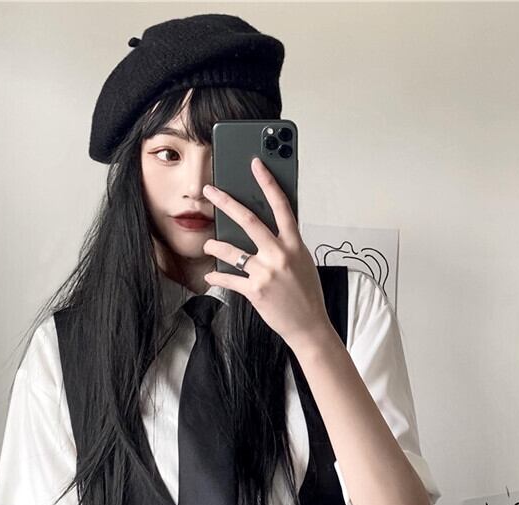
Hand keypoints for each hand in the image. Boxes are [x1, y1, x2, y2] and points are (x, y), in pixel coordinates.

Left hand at [202, 158, 331, 349]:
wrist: (309, 326)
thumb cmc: (307, 294)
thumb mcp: (303, 262)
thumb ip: (286, 245)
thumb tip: (268, 230)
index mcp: (295, 244)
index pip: (281, 206)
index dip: (269, 182)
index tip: (257, 164)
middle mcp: (280, 255)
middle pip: (249, 221)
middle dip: (226, 202)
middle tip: (211, 191)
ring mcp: (266, 272)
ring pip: (232, 251)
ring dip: (215, 246)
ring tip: (208, 243)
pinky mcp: (255, 290)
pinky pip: (229, 279)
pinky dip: (217, 277)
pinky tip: (210, 275)